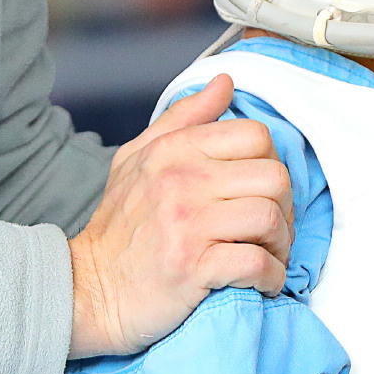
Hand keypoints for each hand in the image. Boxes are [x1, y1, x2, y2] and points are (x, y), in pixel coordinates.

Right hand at [68, 75, 293, 357]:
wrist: (88, 290)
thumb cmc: (120, 226)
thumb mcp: (138, 159)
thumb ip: (183, 118)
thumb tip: (225, 83)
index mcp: (174, 150)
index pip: (256, 136)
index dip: (271, 165)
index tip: (262, 193)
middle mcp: (182, 180)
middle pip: (274, 178)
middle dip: (285, 208)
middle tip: (273, 231)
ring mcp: (188, 224)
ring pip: (270, 219)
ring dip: (281, 246)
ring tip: (269, 257)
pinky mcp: (193, 267)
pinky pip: (257, 265)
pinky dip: (271, 278)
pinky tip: (262, 283)